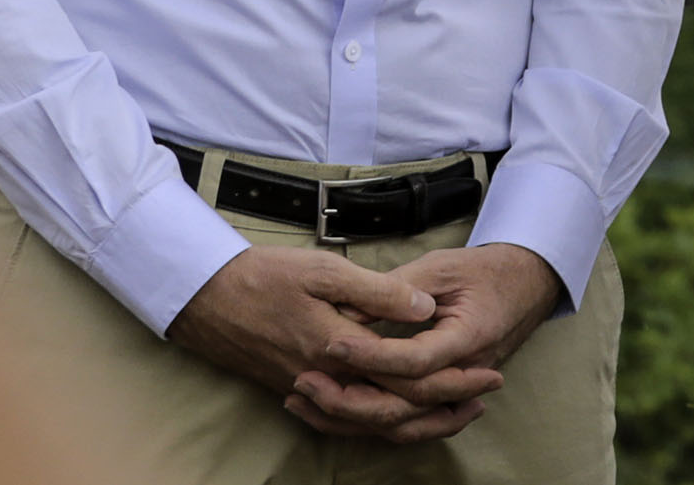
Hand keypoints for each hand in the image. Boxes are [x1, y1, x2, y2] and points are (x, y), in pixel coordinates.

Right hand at [168, 246, 481, 442]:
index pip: (407, 378)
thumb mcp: (326, 271)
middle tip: (483, 396)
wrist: (205, 298)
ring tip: (453, 411)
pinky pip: (342, 420)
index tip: (488, 373)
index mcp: (339, 349)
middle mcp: (325, 380)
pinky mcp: (297, 389)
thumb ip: (379, 293)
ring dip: (414, 419)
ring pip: (368, 422)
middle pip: (393, 409)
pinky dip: (375, 421)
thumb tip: (425, 310)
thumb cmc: (266, 277)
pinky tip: (395, 413)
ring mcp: (309, 389)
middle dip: (443, 406)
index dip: (452, 379)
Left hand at [286, 244, 561, 439]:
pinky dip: (370, 422)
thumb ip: (395, 290)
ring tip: (309, 402)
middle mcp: (466, 373)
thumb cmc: (484, 270)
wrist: (527, 283)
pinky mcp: (446, 397)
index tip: (333, 342)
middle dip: (351, 398)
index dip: (372, 356)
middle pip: (406, 405)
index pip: (416, 361)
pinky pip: (407, 422)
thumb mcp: (441, 267)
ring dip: (354, 418)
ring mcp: (458, 391)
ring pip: (404, 425)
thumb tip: (345, 313)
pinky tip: (335, 413)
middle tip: (307, 382)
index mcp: (471, 337)